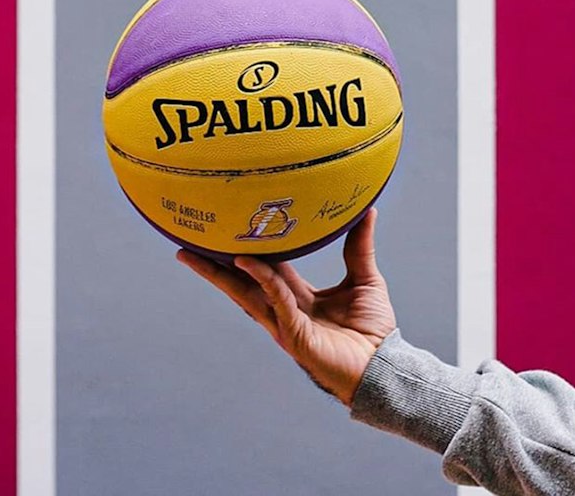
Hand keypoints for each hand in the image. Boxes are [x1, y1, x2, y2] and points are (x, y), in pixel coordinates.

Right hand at [176, 208, 395, 405]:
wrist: (386, 366)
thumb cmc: (373, 331)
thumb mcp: (364, 279)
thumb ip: (359, 246)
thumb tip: (368, 209)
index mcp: (297, 298)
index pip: (264, 269)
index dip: (245, 250)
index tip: (227, 230)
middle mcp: (284, 311)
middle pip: (241, 283)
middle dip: (213, 266)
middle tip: (188, 244)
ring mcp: (285, 325)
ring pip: (246, 293)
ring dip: (220, 274)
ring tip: (196, 255)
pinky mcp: (295, 336)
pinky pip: (276, 301)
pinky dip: (261, 280)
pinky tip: (246, 261)